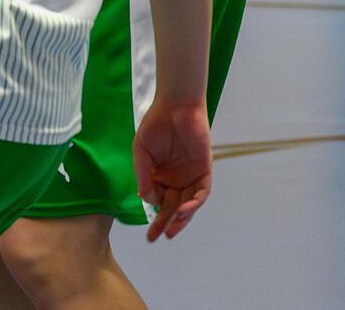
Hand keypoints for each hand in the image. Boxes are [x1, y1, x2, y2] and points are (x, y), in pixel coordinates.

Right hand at [134, 98, 211, 241]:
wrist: (175, 105)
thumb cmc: (155, 125)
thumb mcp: (141, 152)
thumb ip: (143, 175)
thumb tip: (145, 198)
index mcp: (159, 175)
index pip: (158, 201)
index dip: (153, 213)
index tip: (147, 218)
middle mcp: (176, 179)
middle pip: (172, 207)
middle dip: (164, 223)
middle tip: (155, 237)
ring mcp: (190, 175)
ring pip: (188, 204)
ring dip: (181, 218)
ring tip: (171, 230)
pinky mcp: (204, 170)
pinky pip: (201, 192)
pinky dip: (194, 203)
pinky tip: (184, 210)